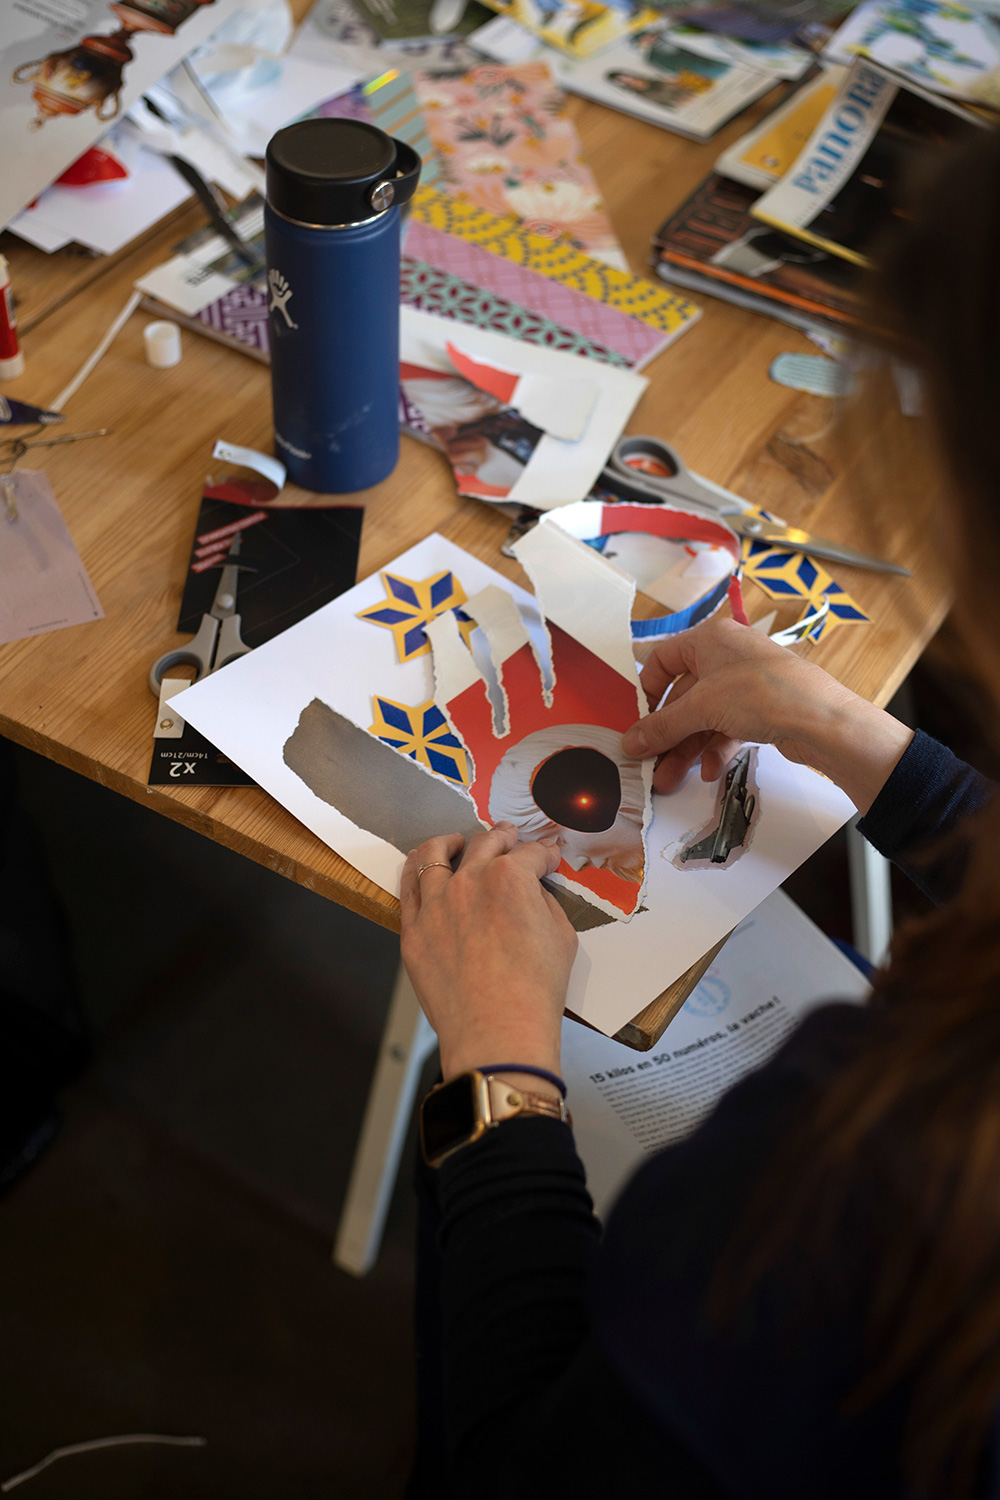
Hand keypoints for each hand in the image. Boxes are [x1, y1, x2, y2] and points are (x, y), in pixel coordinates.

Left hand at [400, 823, 577, 1087]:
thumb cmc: (534, 992)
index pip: (530, 855)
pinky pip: (408, 890)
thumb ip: (544, 903)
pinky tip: (420, 866)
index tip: (546, 858)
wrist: (498, 1033)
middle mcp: (469, 882)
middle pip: (484, 845)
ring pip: (433, 855)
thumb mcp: (562, 938)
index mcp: (510, 878)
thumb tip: (534, 893)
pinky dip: (414, 871)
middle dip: (502, 837)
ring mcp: (435, 905)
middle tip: (509, 836)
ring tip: (455, 842)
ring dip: (449, 843)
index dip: (543, 854)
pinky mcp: (413, 932)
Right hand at [622, 617, 912, 813]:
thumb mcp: (702, 708)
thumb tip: (628, 744)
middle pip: (683, 696)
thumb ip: (662, 726)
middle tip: (649, 764)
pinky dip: (715, 749)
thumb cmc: (758, 693)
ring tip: (670, 780)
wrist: (820, 719)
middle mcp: (726, 656)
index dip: (647, 691)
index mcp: (708, 639)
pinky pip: (727, 728)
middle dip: (667, 734)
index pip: (662, 659)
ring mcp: (745, 684)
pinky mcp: (761, 709)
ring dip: (686, 749)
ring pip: (704, 717)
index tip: (637, 722)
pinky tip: (709, 772)